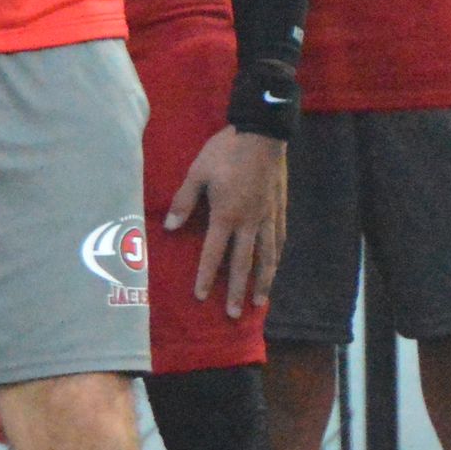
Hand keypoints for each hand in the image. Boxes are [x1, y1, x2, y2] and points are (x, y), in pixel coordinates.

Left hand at [167, 125, 287, 318]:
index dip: (205, 276)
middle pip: (243, 264)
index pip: (213, 254)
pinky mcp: (281, 209)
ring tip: (259, 302)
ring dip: (262, 281)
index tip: (200, 297)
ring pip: (267, 257)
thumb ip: (183, 201)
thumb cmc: (225, 152)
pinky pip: (280, 240)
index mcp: (226, 215)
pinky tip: (275, 268)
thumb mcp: (197, 173)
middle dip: (236, 290)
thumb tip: (169, 226)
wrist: (263, 134)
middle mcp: (250, 222)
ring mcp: (269, 217)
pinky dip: (277, 258)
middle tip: (234, 315)